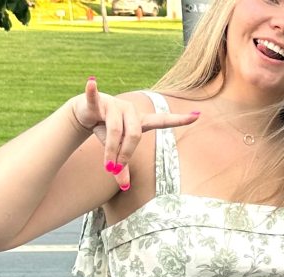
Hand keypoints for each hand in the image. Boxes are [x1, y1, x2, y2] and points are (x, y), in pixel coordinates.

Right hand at [68, 77, 198, 190]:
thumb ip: (122, 165)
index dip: (179, 120)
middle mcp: (130, 111)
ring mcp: (114, 105)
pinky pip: (94, 97)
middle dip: (126, 154)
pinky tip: (91, 82)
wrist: (86, 114)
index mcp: (140, 121)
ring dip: (111, 150)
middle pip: (135, 134)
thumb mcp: (117, 149)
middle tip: (115, 169)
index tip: (197, 116)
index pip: (162, 120)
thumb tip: (124, 187)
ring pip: (115, 130)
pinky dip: (92, 91)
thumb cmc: (106, 130)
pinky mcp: (97, 102)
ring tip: (107, 165)